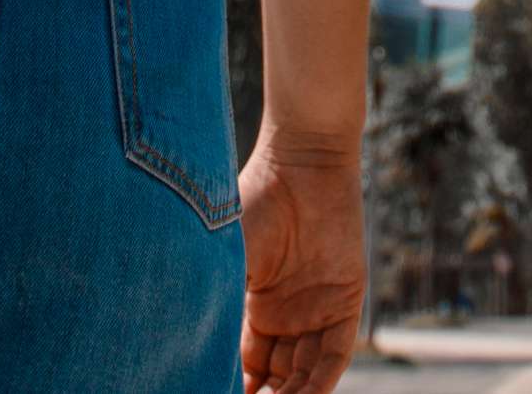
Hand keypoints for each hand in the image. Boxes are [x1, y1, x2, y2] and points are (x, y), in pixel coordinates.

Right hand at [236, 128, 363, 393]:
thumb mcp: (226, 259)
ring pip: (304, 372)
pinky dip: (319, 381)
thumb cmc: (253, 201)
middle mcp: (288, 314)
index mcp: (256, 306)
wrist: (300, 161)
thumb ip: (214, 302)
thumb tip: (184, 344)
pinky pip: (334, 354)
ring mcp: (318, 310)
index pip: (246, 364)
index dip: (235, 385)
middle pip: (277, 376)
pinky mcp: (347, 302)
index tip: (212, 393)